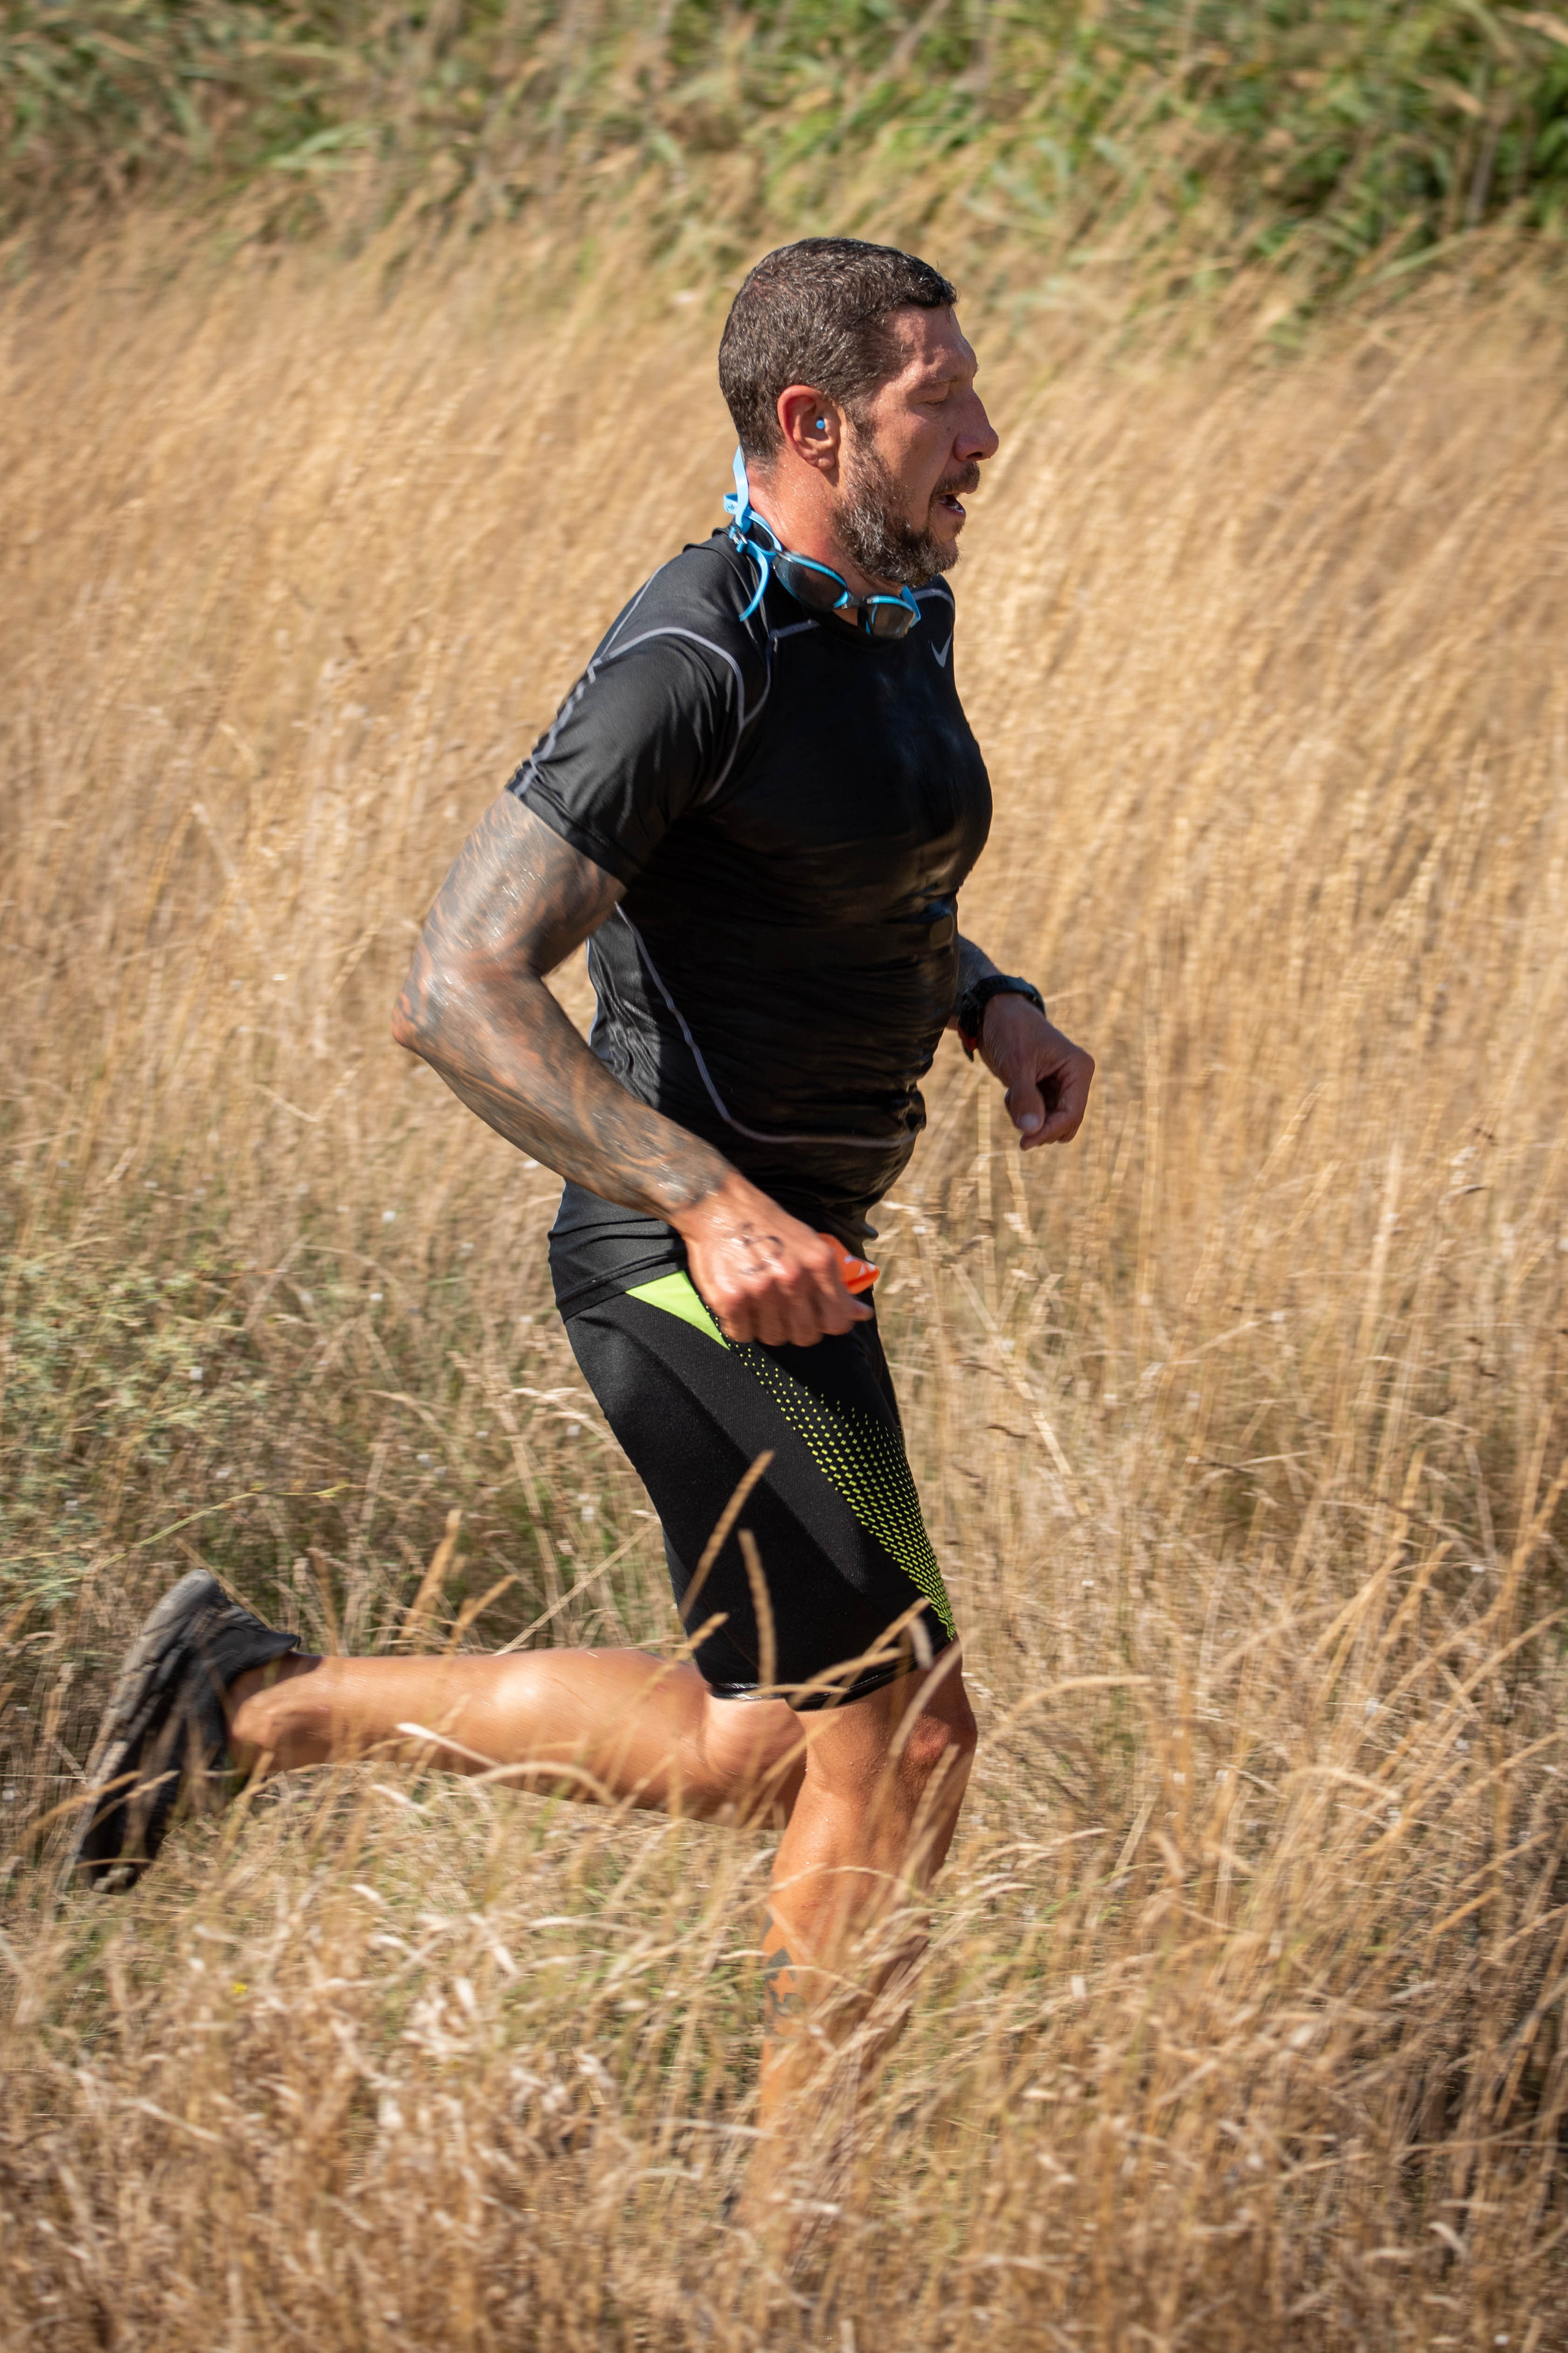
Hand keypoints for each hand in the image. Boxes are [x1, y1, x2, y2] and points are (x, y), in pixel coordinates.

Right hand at [675, 1172, 871, 1345]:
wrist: (720, 1207)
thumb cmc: (769, 1228)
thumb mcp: (812, 1247)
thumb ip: (836, 1284)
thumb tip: (863, 1314)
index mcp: (818, 1264)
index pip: (837, 1322)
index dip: (826, 1323)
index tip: (814, 1317)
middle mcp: (792, 1278)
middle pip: (806, 1336)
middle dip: (796, 1328)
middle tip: (782, 1310)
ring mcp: (760, 1290)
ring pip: (774, 1337)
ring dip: (766, 1327)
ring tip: (758, 1303)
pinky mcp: (730, 1299)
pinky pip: (742, 1334)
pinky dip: (740, 1326)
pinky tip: (739, 1305)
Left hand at [979, 996, 1094, 1149]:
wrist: (994, 1015)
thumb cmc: (1010, 1032)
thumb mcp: (1017, 1065)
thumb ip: (1025, 1098)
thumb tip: (1031, 1131)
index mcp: (1078, 1068)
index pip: (1072, 1113)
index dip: (1049, 1131)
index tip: (1024, 1143)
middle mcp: (1074, 1078)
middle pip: (1065, 1122)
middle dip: (1040, 1127)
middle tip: (1017, 1123)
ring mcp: (1060, 1085)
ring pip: (1050, 1121)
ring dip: (1029, 1117)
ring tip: (1012, 1095)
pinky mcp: (1045, 1089)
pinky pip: (1038, 1114)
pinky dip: (1022, 1111)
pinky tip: (1011, 1093)